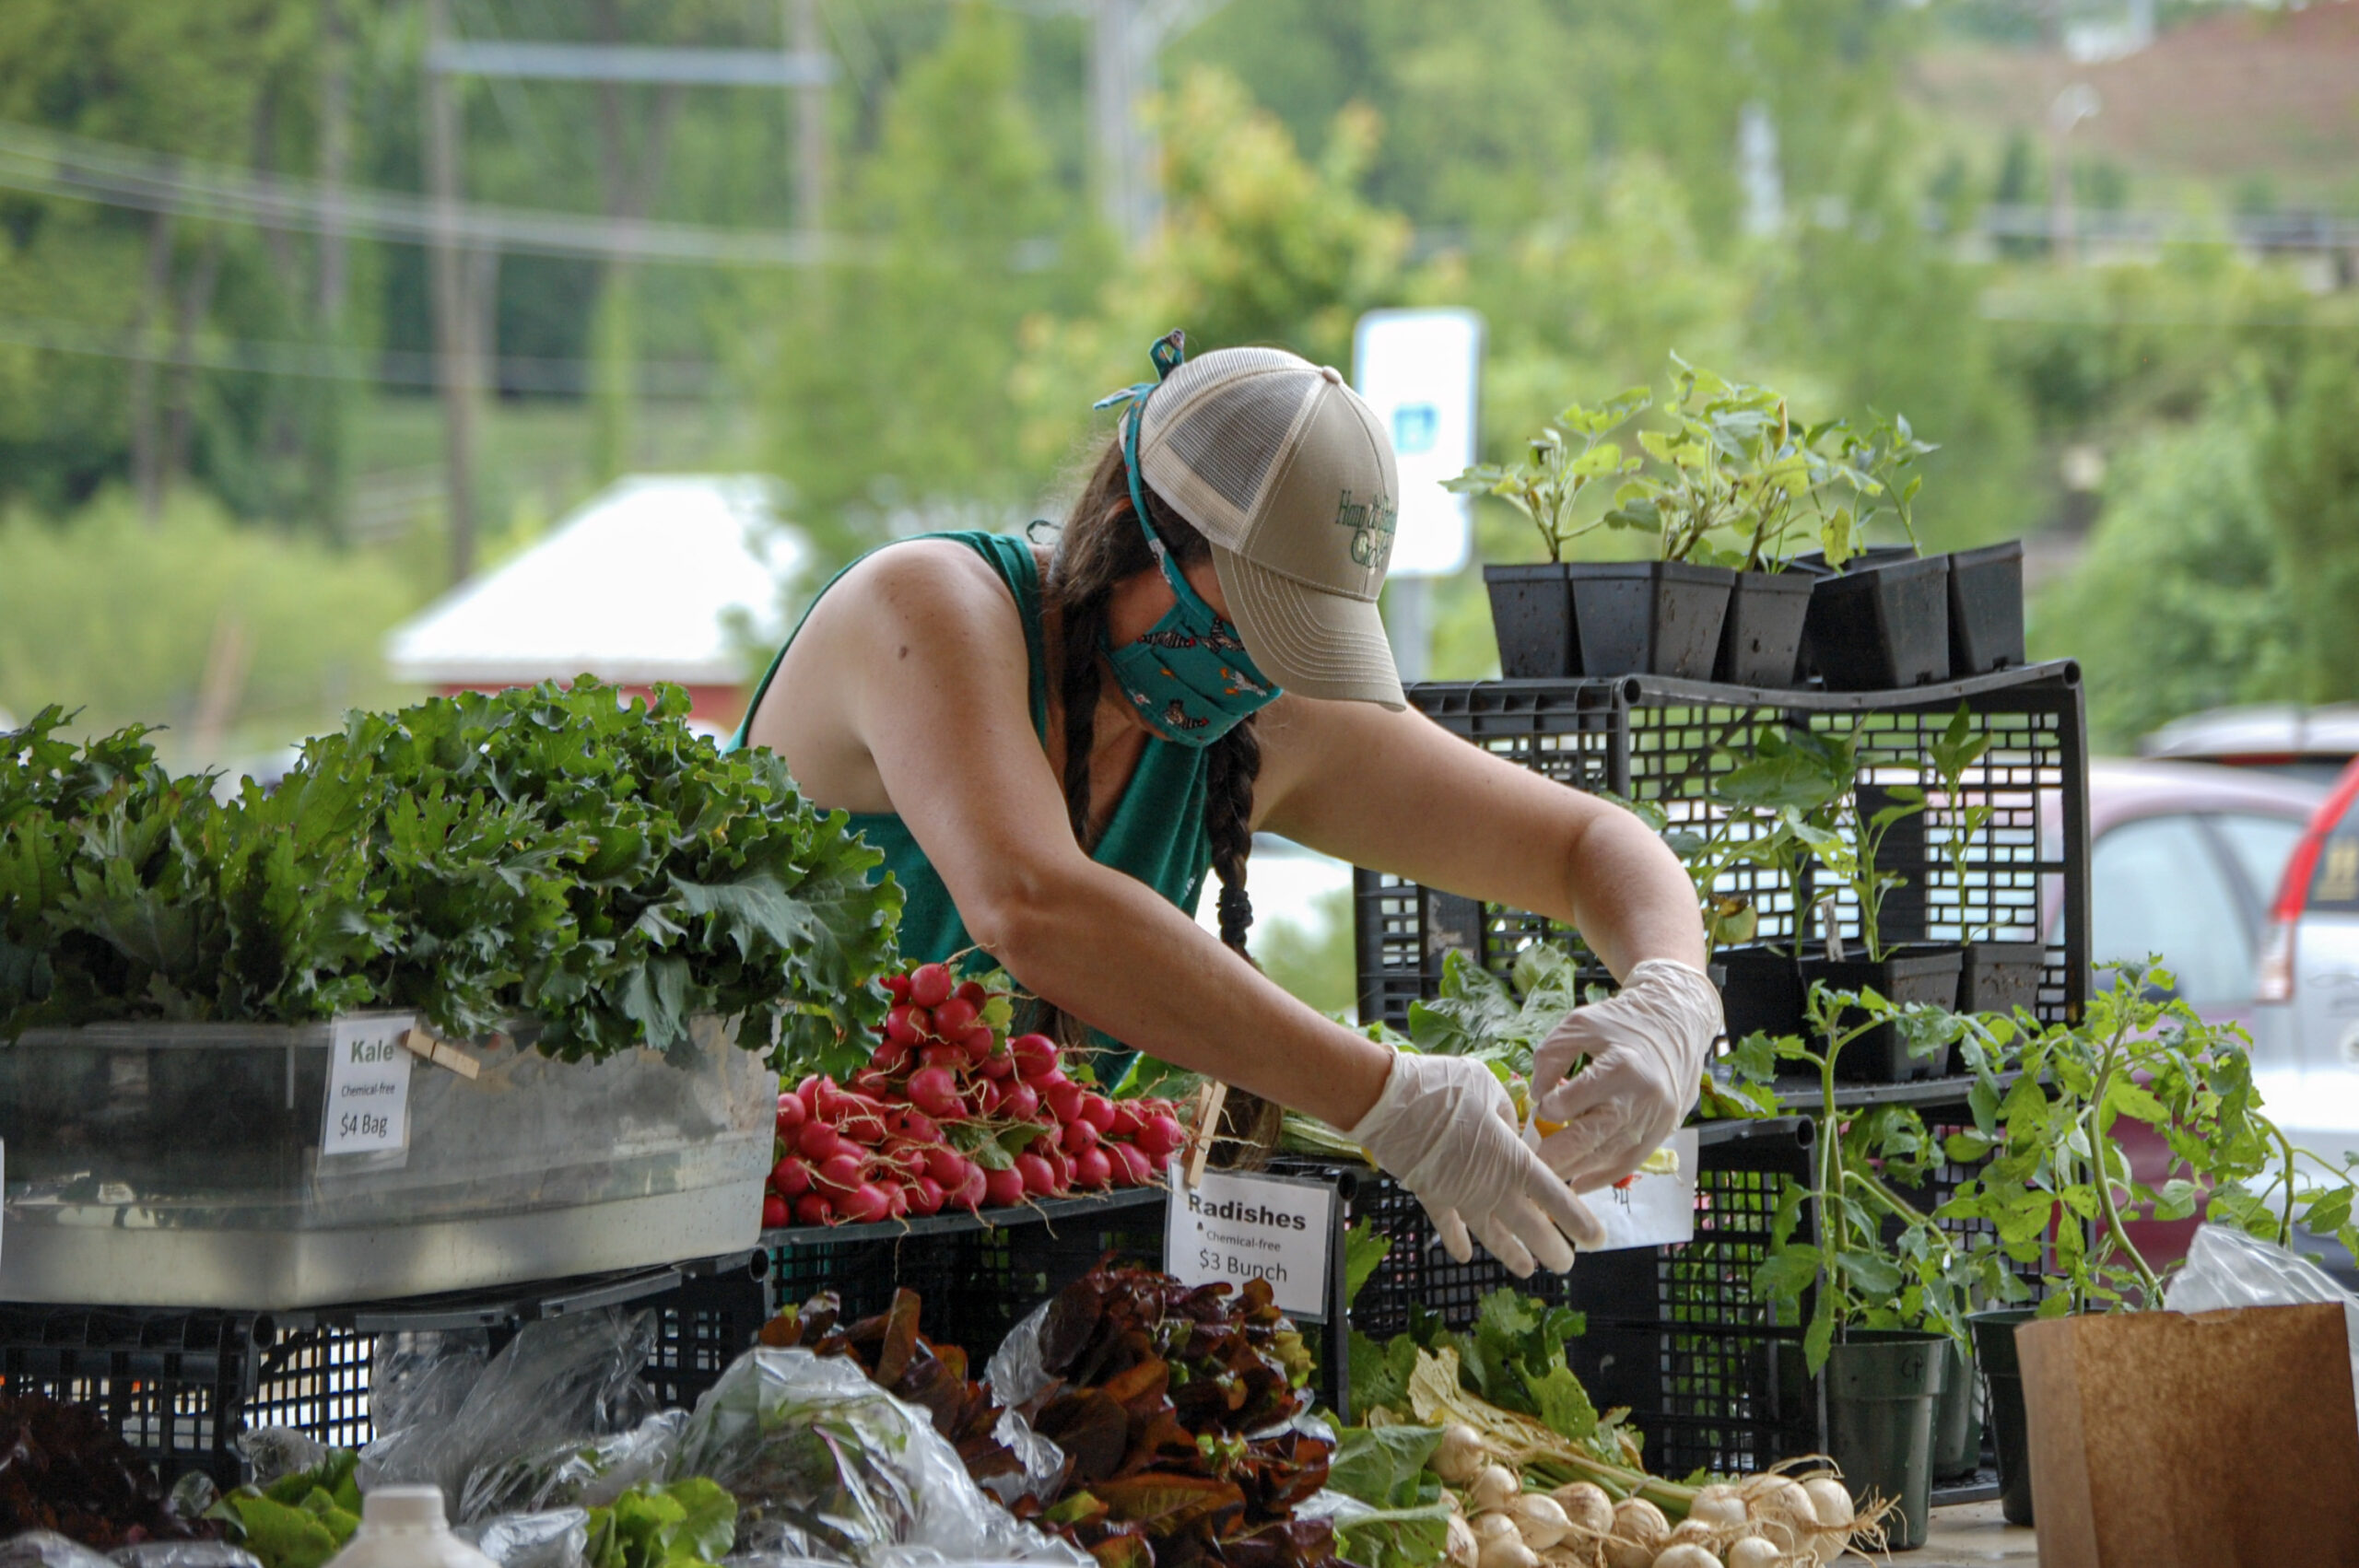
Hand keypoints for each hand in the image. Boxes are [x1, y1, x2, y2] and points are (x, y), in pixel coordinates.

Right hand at [1347, 1049, 1603, 1274]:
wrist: (1389, 1103)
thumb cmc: (1444, 1088)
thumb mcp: (1488, 1086)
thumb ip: (1506, 1112)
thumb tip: (1508, 1125)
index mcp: (1513, 1159)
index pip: (1554, 1197)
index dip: (1578, 1221)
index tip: (1596, 1240)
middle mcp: (1492, 1187)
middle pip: (1530, 1227)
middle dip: (1551, 1250)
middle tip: (1566, 1265)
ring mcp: (1461, 1197)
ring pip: (1492, 1234)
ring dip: (1511, 1253)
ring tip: (1527, 1271)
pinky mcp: (1432, 1195)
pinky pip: (1449, 1224)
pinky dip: (1456, 1240)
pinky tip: (1463, 1256)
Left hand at [1531, 959, 1722, 1192]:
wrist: (1676, 1022)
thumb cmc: (1621, 1023)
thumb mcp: (1579, 1025)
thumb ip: (1550, 1057)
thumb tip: (1536, 1096)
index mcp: (1620, 1068)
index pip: (1572, 1102)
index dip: (1548, 1108)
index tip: (1540, 1107)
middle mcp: (1641, 1098)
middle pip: (1590, 1137)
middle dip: (1554, 1155)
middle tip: (1527, 1164)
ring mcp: (1655, 1119)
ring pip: (1608, 1155)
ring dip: (1574, 1169)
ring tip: (1546, 1174)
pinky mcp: (1662, 1131)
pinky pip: (1629, 1163)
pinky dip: (1602, 1176)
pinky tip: (1577, 1183)